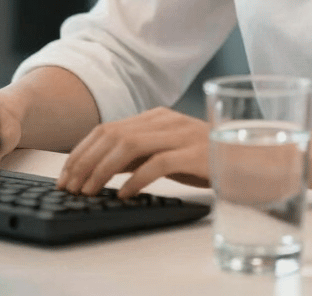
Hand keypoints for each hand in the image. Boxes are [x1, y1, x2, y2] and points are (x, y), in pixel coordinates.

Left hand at [56, 107, 209, 198]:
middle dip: (85, 162)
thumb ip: (136, 155)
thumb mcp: (164, 152)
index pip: (107, 128)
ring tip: (90, 192)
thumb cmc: (203, 158)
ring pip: (129, 145)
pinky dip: (135, 179)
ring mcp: (180, 134)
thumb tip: (97, 168)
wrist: (246, 158)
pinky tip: (124, 194)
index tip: (65, 175)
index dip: (81, 152)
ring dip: (103, 170)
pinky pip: (157, 163)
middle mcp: (165, 120)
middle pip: (113, 135)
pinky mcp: (193, 153)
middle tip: (70, 187)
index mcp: (156, 116)